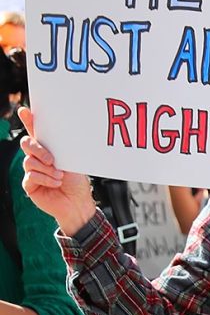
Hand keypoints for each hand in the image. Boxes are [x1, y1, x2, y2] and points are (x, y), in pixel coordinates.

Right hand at [17, 107, 97, 235]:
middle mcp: (38, 159)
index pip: (36, 133)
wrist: (78, 204)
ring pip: (29, 161)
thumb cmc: (77, 183)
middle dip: (38, 149)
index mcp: (49, 150)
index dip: (29, 121)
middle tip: (52, 159)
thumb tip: (59, 138)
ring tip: (60, 176)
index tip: (25, 110)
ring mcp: (33, 171)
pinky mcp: (30, 184)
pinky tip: (56, 182)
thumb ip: (62, 151)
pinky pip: (31, 176)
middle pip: (27, 144)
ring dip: (46, 169)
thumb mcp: (73, 162)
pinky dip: (45, 179)